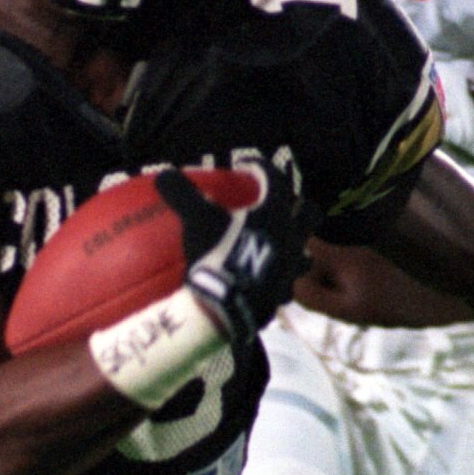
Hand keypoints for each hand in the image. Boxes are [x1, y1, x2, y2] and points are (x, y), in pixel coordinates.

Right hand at [154, 164, 301, 356]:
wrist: (227, 307)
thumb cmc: (218, 256)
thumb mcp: (197, 220)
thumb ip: (182, 194)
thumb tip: (164, 175)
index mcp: (276, 213)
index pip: (275, 179)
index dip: (261, 168)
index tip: (248, 166)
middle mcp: (291, 238)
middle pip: (309, 214)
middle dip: (299, 206)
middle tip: (279, 206)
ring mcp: (290, 269)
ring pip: (304, 254)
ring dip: (293, 248)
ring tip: (276, 248)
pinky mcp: (280, 296)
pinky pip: (285, 287)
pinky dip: (277, 283)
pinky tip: (263, 284)